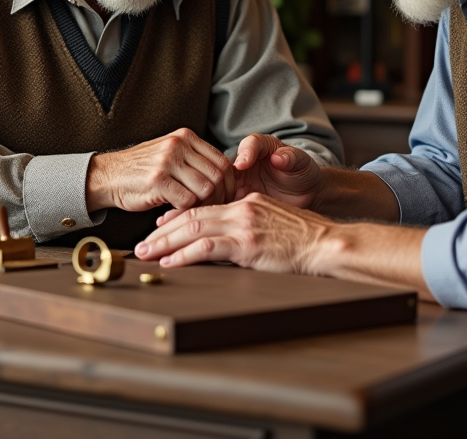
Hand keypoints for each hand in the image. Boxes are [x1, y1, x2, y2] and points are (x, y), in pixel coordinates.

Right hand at [86, 128, 234, 212]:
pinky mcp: (157, 180)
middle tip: (213, 210)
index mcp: (185, 137)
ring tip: (194, 212)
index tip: (227, 198)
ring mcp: (167, 161)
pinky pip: (187, 201)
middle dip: (220, 197)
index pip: (222, 161)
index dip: (229, 183)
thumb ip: (195, 160)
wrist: (108, 176)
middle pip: (218, 175)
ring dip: (203, 206)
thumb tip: (227, 178)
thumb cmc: (142, 170)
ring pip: (205, 189)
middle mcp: (178, 145)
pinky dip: (186, 211)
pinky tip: (176, 213)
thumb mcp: (170, 154)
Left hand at [135, 193, 336, 273]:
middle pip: (191, 217)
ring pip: (193, 229)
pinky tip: (170, 262)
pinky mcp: (247, 243)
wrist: (325, 243)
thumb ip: (248, 229)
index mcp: (246, 203)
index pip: (203, 209)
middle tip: (141, 245)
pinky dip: (184, 254)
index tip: (158, 230)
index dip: (176, 220)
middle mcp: (241, 209)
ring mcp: (243, 225)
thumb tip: (226, 245)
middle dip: (162, 233)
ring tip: (146, 254)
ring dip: (165, 243)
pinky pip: (207, 247)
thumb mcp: (272, 225)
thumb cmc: (304, 240)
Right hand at [231, 134, 323, 209]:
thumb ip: (291, 158)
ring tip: (231, 204)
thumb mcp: (300, 162)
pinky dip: (225, 207)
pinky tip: (230, 214)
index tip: (243, 164)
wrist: (304, 193)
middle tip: (232, 189)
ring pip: (222, 184)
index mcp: (260, 146)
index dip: (245, 153)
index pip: (249, 144)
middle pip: (227, 164)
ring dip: (223, 193)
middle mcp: (245, 162)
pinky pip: (225, 201)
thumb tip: (279, 158)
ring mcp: (239, 181)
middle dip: (225, 175)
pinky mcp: (237, 198)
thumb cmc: (302, 172)